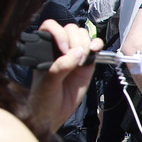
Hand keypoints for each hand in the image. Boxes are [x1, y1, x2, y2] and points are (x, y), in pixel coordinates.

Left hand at [28, 19, 100, 133]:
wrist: (54, 114)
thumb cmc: (44, 99)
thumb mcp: (48, 83)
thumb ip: (60, 67)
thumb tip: (77, 53)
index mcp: (44, 49)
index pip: (51, 27)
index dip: (59, 33)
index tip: (64, 49)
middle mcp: (60, 48)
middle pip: (71, 29)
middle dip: (76, 41)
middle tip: (76, 60)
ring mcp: (74, 54)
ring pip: (83, 34)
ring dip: (86, 43)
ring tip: (82, 61)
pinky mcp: (88, 62)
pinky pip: (95, 46)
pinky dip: (97, 45)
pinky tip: (94, 52)